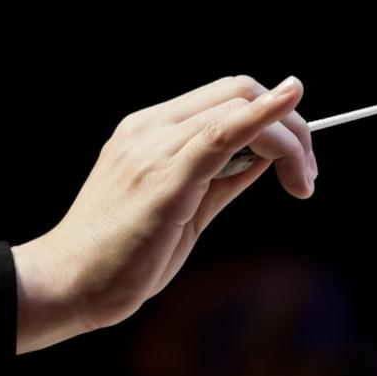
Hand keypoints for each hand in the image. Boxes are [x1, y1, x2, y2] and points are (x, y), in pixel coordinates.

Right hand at [10, 74, 315, 353]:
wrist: (68, 284)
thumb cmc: (121, 256)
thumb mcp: (184, 210)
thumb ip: (222, 178)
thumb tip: (265, 158)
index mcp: (150, 130)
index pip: (226, 97)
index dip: (274, 117)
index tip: (299, 164)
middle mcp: (150, 128)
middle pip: (239, 91)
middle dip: (291, 126)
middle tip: (308, 177)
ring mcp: (154, 148)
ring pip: (238, 108)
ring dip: (289, 140)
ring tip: (304, 184)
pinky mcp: (163, 178)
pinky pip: (221, 133)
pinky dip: (261, 116)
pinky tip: (289, 103)